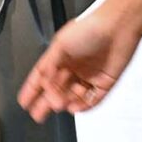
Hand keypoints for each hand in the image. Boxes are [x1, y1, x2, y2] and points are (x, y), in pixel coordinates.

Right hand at [19, 3, 141, 119]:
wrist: (117, 27)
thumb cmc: (89, 29)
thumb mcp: (60, 45)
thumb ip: (49, 65)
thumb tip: (42, 82)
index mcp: (61, 57)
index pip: (42, 77)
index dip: (32, 90)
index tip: (24, 101)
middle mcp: (74, 68)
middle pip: (57, 90)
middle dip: (46, 102)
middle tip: (38, 114)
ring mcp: (89, 76)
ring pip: (74, 96)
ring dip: (66, 103)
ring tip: (58, 106)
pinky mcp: (105, 82)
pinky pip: (93, 99)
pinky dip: (84, 105)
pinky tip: (75, 108)